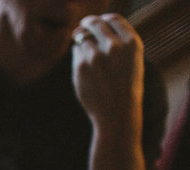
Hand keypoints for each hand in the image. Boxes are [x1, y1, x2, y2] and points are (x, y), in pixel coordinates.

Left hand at [71, 14, 143, 131]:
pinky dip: (79, 55)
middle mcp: (114, 46)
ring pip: (82, 37)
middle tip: (83, 27)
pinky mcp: (81, 65)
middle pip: (94, 23)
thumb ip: (118, 41)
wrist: (116, 112)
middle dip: (87, 24)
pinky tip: (86, 68)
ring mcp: (96, 55)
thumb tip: (93, 26)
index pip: (113, 19)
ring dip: (82, 42)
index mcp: (131, 43)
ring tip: (89, 56)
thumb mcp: (132, 60)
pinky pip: (76, 51)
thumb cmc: (125, 86)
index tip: (99, 22)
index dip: (103, 19)